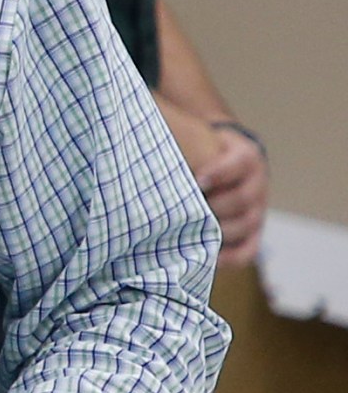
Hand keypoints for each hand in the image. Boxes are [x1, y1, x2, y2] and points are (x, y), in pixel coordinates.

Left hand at [155, 96, 268, 269]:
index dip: (220, 172)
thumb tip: (133, 133)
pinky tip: (206, 259)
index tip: (197, 180)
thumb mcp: (199, 135)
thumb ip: (180, 139)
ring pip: (246, 225)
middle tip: (184, 213)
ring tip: (188, 236)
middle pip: (242, 200)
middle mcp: (258, 183)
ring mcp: (258, 208)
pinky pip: (249, 249)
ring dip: (218, 232)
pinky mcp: (254, 230)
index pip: (238, 164)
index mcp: (246, 157)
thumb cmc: (201, 147)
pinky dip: (230, 257)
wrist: (227, 157)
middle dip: (214, 207)